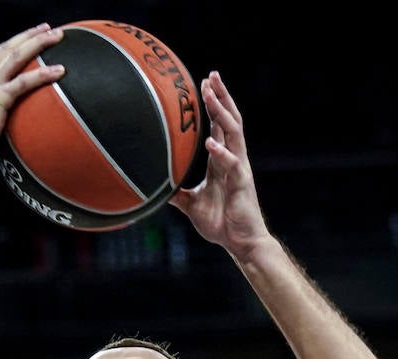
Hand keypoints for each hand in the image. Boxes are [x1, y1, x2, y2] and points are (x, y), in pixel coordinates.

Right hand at [0, 23, 64, 172]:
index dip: (16, 43)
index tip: (31, 36)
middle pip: (9, 48)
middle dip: (30, 35)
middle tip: (48, 28)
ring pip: (17, 56)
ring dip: (39, 42)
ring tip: (58, 36)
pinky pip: (24, 82)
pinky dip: (43, 74)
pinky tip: (60, 70)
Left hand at [170, 71, 269, 259]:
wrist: (239, 242)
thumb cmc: (220, 222)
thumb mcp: (191, 206)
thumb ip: (177, 194)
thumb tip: (156, 189)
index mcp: (222, 160)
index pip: (219, 125)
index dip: (213, 104)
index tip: (203, 84)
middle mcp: (233, 158)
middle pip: (229, 119)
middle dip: (220, 97)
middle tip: (210, 76)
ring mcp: (239, 169)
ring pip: (234, 133)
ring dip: (221, 114)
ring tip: (210, 97)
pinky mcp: (241, 184)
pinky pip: (232, 164)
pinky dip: (221, 152)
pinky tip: (210, 143)